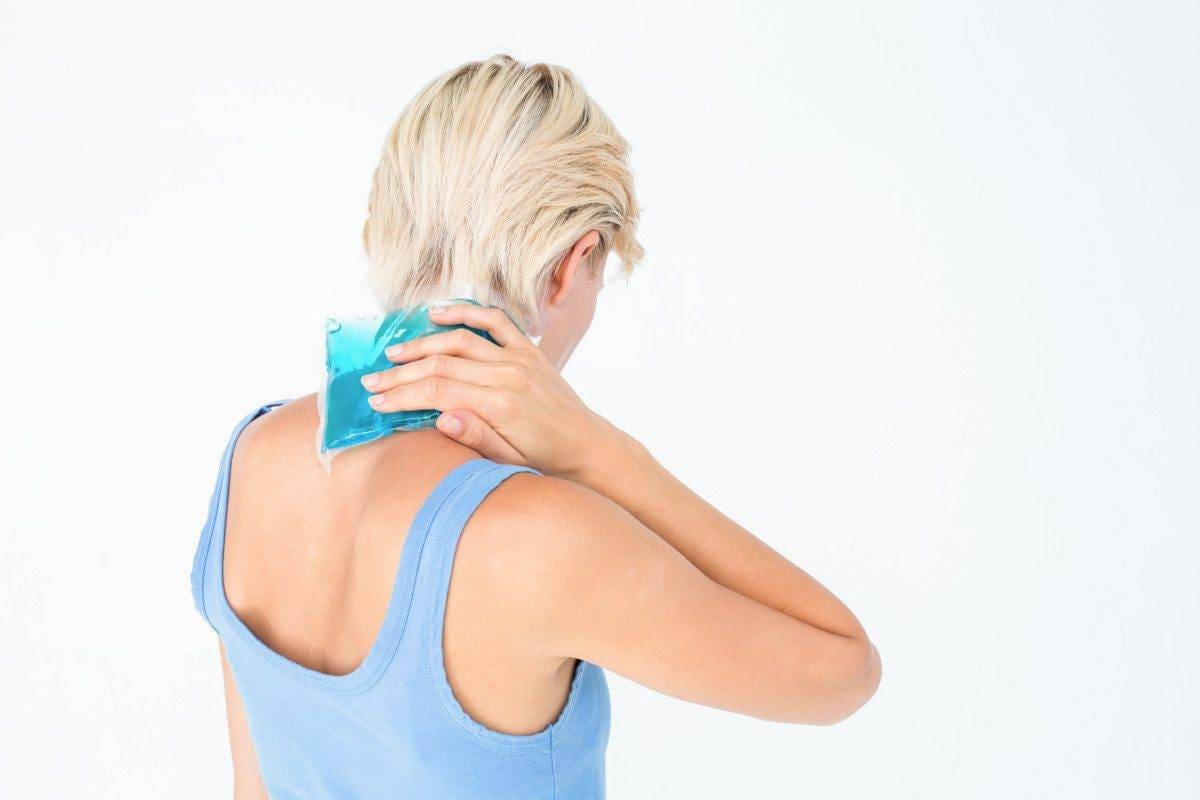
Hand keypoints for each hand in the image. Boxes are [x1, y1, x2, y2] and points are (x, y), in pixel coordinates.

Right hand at [359, 304, 614, 477]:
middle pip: (442, 365)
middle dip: (401, 373)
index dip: (402, 394)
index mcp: (501, 405)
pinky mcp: (529, 350)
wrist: (586, 447)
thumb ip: (476, 437)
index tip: (376, 400)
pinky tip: (438, 313)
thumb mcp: (508, 462)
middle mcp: (509, 375)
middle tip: (372, 381)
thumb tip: (441, 418)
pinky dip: (466, 312)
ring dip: (422, 344)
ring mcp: (520, 358)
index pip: (438, 391)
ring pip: (460, 341)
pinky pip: (495, 321)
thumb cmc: (545, 461)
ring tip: (393, 354)